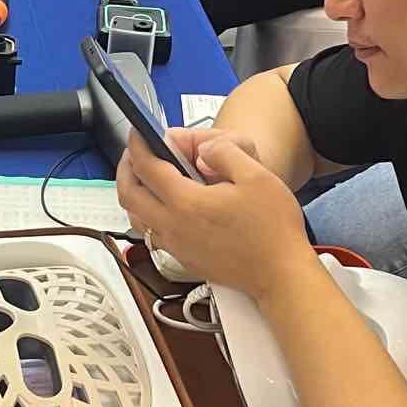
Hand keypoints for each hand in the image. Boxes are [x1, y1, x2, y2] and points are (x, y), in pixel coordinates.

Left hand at [117, 129, 308, 301]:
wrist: (281, 275)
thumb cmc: (272, 229)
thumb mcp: (256, 175)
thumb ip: (224, 153)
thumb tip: (201, 149)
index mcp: (186, 203)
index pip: (147, 168)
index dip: (138, 145)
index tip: (137, 132)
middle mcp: (173, 227)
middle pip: (128, 194)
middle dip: (125, 168)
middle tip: (135, 152)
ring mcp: (175, 246)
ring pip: (134, 217)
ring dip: (132, 193)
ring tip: (144, 177)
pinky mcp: (183, 259)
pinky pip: (150, 233)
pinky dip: (145, 213)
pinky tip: (162, 205)